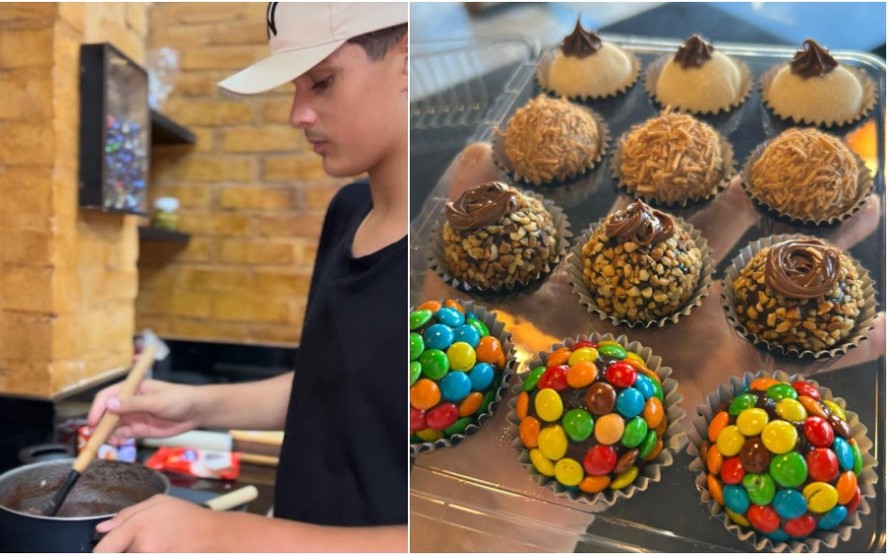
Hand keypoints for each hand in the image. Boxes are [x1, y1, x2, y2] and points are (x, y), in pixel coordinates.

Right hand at [87, 379, 201, 444]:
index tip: (92, 422)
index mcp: (131, 388)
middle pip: (106, 413)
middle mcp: (128, 402)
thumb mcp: (157, 401)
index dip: (97, 409)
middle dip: (98, 424)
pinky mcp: (138, 429)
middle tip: (93, 437)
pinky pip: (121, 434)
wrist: (196, 412)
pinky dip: (115, 439)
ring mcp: (132, 416)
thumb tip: (110, 404)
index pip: (107, 396)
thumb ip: (134, 404)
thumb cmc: (179, 399)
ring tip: (105, 442)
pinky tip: (116, 442)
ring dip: (105, 433)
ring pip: (111, 425)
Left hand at [93, 495, 233, 551]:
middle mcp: (142, 547)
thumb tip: (102, 529)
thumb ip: (127, 513)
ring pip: (133, 553)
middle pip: (116, 553)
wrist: (215, 536)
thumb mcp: (160, 502)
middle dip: (123, 548)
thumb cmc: (188, 518)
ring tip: (157, 544)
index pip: (103, 550)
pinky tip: (164, 549)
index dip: (100, 551)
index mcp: (137, 526)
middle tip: (144, 541)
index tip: (104, 550)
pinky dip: (150, 551)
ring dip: (138, 550)